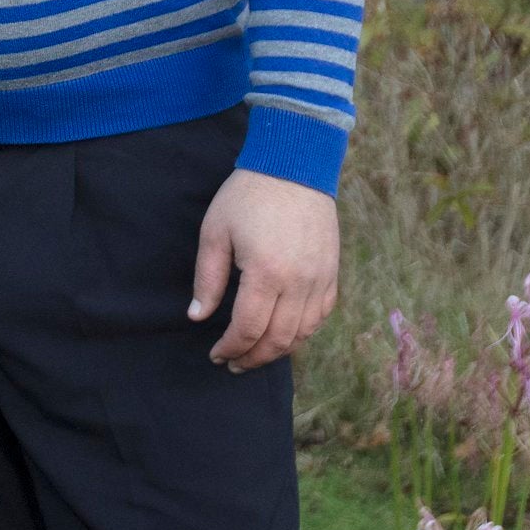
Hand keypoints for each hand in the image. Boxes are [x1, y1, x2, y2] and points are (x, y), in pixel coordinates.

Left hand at [188, 170, 341, 373]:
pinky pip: (321, 315)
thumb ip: (208, 279)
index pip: (248, 329)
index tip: (216, 355)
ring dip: (278, 351)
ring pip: (303, 333)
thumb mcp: (215, 232)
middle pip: (278, 340)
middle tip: (234, 363)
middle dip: (253, 358)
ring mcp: (320, 278)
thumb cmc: (248, 195)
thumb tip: (197, 316)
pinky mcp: (332, 272)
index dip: (230, 348)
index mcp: (266, 273)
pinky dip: (303, 332)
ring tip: (256, 354)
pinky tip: (285, 334)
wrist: (295, 166)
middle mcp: (298, 282)